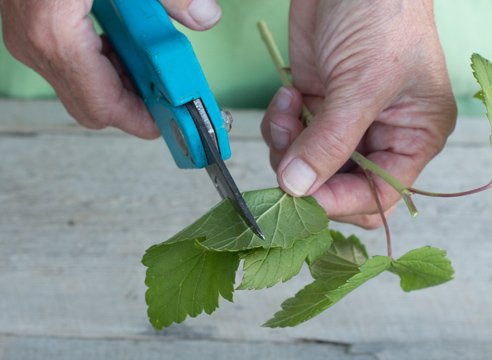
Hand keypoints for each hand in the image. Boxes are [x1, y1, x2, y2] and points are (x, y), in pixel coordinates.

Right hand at [0, 0, 220, 138]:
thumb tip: (205, 16)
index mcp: (55, 34)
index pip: (105, 107)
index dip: (144, 120)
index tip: (174, 120)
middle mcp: (36, 45)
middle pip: (95, 107)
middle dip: (138, 103)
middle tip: (170, 90)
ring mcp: (30, 39)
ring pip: (84, 89)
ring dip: (124, 82)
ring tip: (153, 62)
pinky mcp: (33, 30)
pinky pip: (75, 67)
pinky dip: (106, 64)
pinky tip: (128, 43)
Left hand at [261, 0, 456, 227]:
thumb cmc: (383, 15)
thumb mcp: (364, 83)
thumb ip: (331, 141)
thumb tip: (298, 187)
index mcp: (411, 136)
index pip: (377, 195)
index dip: (340, 201)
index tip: (303, 193)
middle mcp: (378, 135)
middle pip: (337, 185)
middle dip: (307, 174)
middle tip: (289, 152)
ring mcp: (342, 122)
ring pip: (306, 165)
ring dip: (288, 146)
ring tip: (288, 110)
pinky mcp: (314, 105)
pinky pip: (289, 137)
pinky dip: (280, 125)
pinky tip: (287, 95)